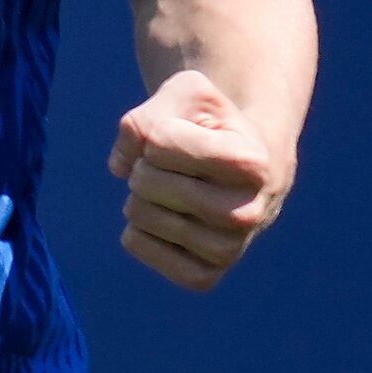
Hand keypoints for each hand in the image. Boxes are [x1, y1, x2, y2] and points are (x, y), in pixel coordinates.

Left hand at [109, 69, 289, 291]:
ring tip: (171, 191)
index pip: (158, 142)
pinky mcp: (204, 275)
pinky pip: (136, 243)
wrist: (245, 169)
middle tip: (173, 167)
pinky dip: (135, 225)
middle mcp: (248, 212)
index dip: (157, 132)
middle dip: (143, 164)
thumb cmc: (210, 125)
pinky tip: (164, 218)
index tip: (187, 136)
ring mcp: (228, 249)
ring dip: (139, 194)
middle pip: (145, 181)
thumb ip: (145, 117)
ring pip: (139, 213)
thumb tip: (121, 166)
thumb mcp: (186, 97)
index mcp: (251, 162)